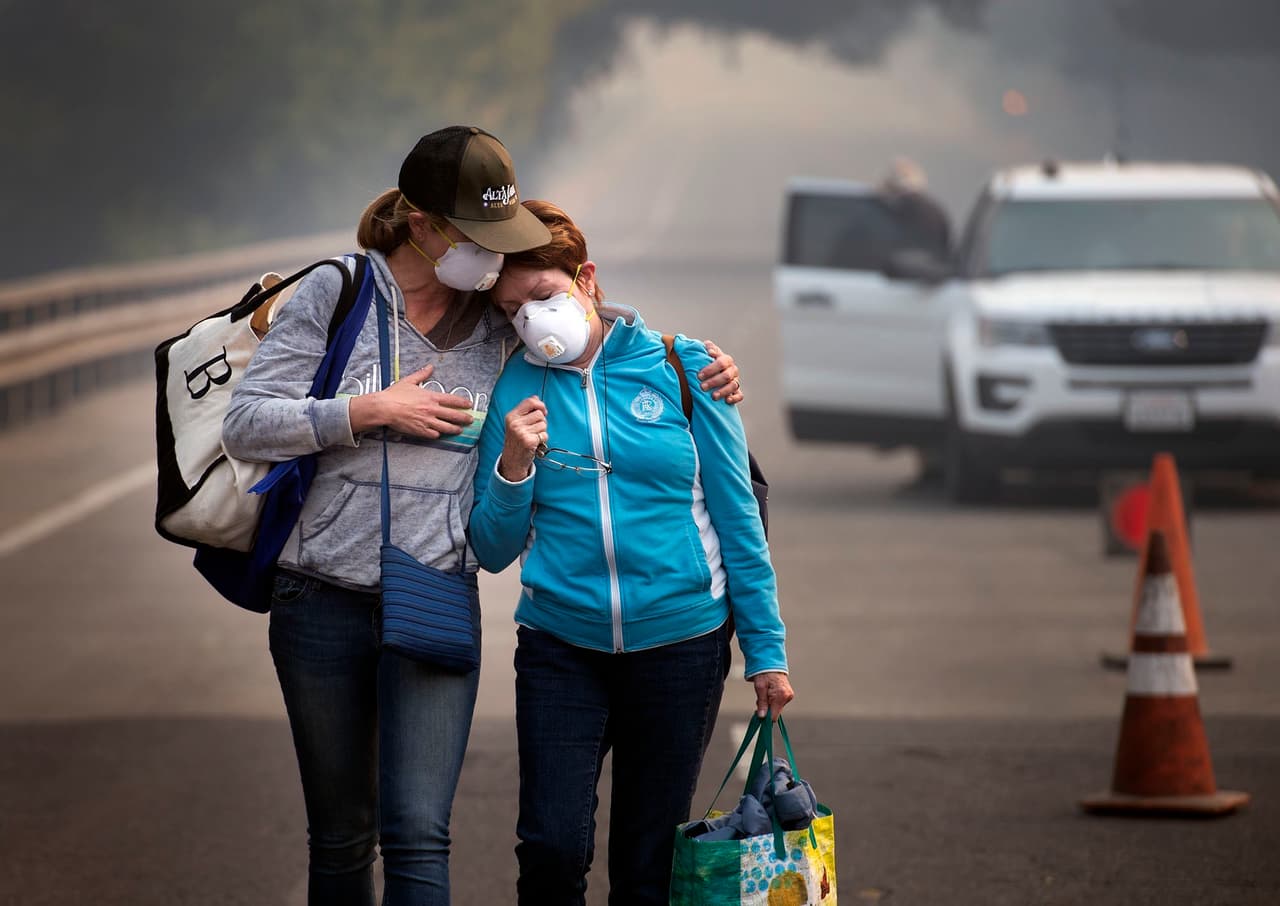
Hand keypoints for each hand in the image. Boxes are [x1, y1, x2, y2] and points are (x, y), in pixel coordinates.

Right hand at [354, 364, 473, 438]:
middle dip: (464, 418)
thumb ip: (422, 374)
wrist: (384, 408)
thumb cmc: (395, 395)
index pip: (452, 400)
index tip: (469, 405)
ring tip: (459, 430)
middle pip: (453, 416)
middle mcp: (431, 410)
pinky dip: (438, 434)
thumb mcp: (409, 381)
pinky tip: (440, 433)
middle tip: (470, 420)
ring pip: (446, 427)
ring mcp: (427, 421)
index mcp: (431, 397)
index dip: (463, 403)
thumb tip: (430, 367)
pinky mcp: (420, 431)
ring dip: (455, 429)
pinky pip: (434, 434)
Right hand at [499, 396, 547, 480]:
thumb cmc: (516, 441)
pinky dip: (542, 439)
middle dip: (541, 421)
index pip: (530, 402)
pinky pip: (544, 435)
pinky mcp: (529, 441)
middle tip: (534, 429)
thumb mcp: (516, 423)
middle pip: (540, 413)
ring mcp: (521, 432)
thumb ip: (526, 410)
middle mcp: (515, 423)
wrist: (512, 460)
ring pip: (543, 424)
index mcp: (511, 416)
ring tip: (533, 436)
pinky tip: (535, 443)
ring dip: (542, 431)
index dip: (540, 404)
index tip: (543, 410)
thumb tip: (536, 398)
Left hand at [699, 340, 742, 403]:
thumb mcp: (706, 354)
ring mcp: (735, 380)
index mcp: (726, 359)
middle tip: (702, 387)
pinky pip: (740, 395)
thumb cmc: (706, 363)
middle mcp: (732, 370)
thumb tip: (708, 348)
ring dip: (723, 391)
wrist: (712, 374)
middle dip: (714, 382)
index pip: (721, 362)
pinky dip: (734, 398)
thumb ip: (707, 348)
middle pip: (726, 376)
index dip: (710, 369)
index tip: (699, 375)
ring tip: (713, 397)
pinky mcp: (737, 391)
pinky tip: (727, 401)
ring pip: (733, 385)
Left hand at [751, 671, 793, 719]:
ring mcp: (789, 696)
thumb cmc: (764, 673)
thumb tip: (762, 716)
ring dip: (769, 704)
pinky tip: (769, 693)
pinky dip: (772, 701)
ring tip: (764, 693)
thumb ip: (762, 703)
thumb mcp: (760, 688)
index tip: (758, 713)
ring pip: (776, 708)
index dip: (765, 716)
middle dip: (766, 708)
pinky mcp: (788, 695)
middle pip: (775, 712)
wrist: (771, 663)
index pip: (774, 716)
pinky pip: (778, 703)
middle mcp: (787, 696)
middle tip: (760, 699)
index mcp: (781, 695)